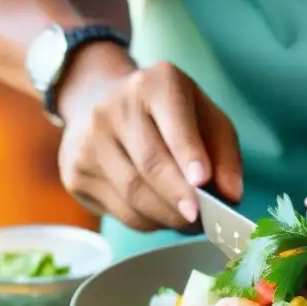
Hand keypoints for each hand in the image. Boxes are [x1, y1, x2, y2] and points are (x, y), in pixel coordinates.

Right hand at [57, 57, 242, 230]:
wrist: (101, 102)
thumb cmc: (168, 115)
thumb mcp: (204, 116)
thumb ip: (224, 152)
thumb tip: (231, 195)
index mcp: (155, 84)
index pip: (173, 121)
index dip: (188, 153)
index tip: (203, 182)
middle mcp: (114, 108)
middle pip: (150, 165)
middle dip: (180, 198)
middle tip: (203, 219)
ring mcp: (88, 141)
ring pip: (133, 194)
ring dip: (168, 217)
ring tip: (191, 221)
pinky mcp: (75, 173)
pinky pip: (120, 211)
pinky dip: (149, 221)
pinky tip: (163, 216)